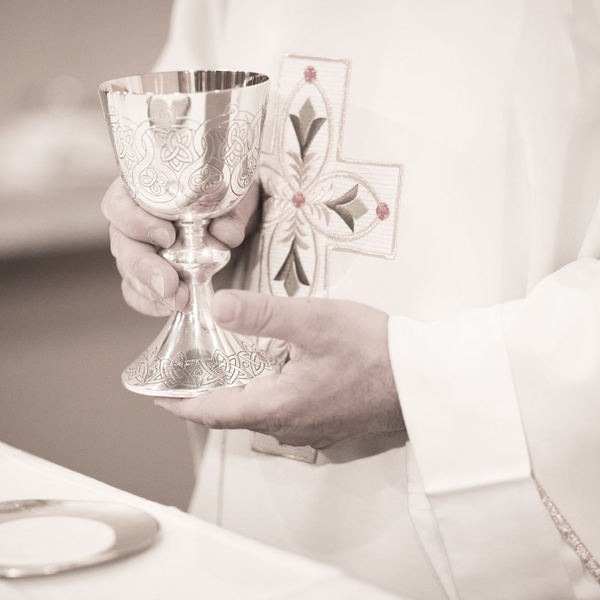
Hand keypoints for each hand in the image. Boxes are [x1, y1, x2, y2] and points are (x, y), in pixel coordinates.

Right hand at [100, 177, 260, 315]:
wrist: (229, 213)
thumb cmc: (222, 196)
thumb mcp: (231, 197)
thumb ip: (229, 214)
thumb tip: (224, 234)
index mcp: (140, 191)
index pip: (121, 204)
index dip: (137, 222)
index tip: (167, 237)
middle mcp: (131, 220)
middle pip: (123, 245)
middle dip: (146, 269)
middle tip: (170, 285)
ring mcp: (136, 249)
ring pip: (129, 271)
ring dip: (153, 290)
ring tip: (180, 301)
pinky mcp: (146, 273)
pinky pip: (137, 291)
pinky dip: (151, 302)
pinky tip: (168, 307)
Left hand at [154, 290, 403, 448]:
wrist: (422, 381)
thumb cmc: (373, 352)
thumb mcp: (314, 322)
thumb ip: (263, 314)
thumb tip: (218, 307)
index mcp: (276, 405)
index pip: (211, 411)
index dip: (179, 402)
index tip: (155, 395)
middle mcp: (288, 424)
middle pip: (232, 413)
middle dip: (205, 395)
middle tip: (189, 372)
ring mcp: (310, 427)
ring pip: (258, 413)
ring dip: (236, 394)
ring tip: (224, 368)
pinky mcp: (328, 421)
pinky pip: (283, 412)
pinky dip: (265, 394)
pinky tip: (274, 371)